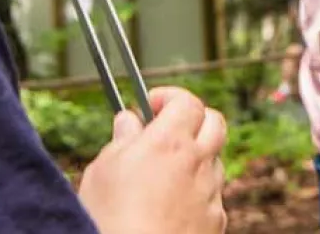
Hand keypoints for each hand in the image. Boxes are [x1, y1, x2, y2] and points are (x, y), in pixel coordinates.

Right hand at [78, 86, 228, 233]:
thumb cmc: (110, 218)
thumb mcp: (102, 171)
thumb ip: (121, 140)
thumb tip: (129, 120)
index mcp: (170, 142)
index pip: (187, 101)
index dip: (170, 97)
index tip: (152, 105)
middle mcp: (199, 163)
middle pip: (216, 123)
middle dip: (195, 119)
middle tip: (169, 129)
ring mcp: (212, 193)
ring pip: (215, 161)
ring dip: (196, 158)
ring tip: (163, 175)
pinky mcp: (216, 222)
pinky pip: (213, 196)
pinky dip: (197, 193)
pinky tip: (171, 207)